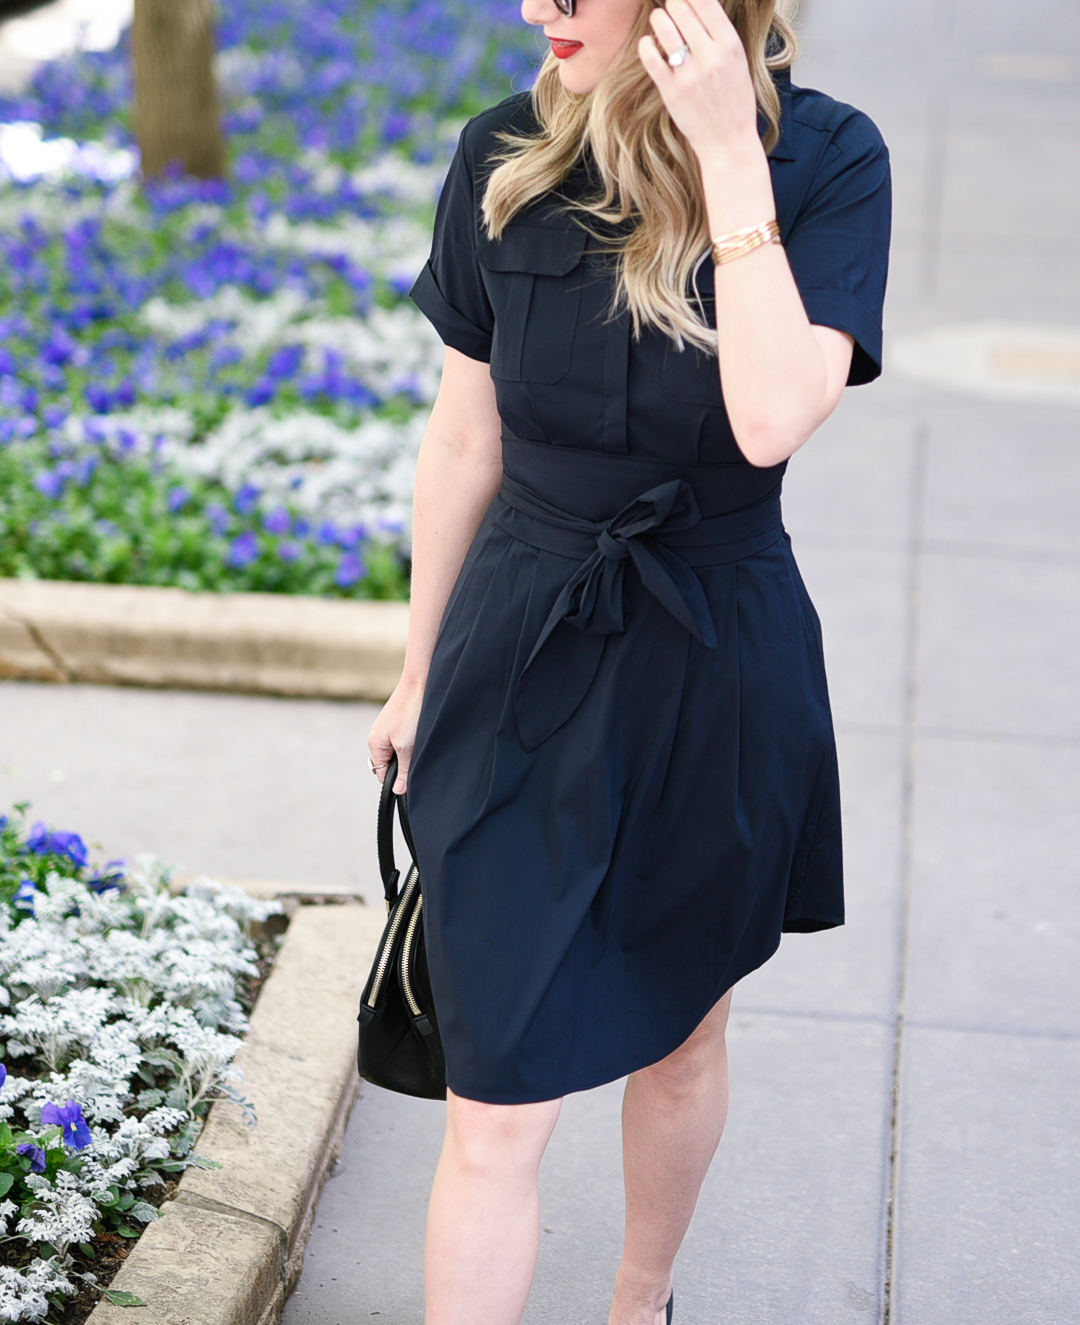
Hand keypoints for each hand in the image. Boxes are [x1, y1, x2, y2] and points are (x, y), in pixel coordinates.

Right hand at [367, 675, 424, 794]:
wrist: (420, 682)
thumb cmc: (411, 712)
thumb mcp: (407, 747)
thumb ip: (403, 770)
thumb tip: (398, 791)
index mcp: (374, 744)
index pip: (382, 774)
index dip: (397, 780)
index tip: (412, 778)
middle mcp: (377, 736)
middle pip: (390, 763)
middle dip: (404, 764)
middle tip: (418, 756)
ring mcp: (387, 727)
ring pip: (399, 751)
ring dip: (410, 752)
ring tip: (420, 741)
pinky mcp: (398, 720)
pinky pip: (403, 738)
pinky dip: (413, 740)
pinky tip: (421, 732)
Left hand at [637, 0, 760, 162]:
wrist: (728, 142)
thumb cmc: (734, 102)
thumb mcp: (738, 61)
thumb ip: (719, 35)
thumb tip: (698, 6)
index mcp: (731, 45)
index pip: (704, 1)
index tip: (685, 0)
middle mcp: (710, 57)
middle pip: (682, 8)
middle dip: (673, 3)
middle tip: (671, 8)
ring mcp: (689, 74)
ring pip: (664, 27)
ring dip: (658, 18)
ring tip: (659, 19)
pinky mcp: (670, 91)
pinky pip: (650, 57)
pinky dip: (646, 44)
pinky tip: (649, 43)